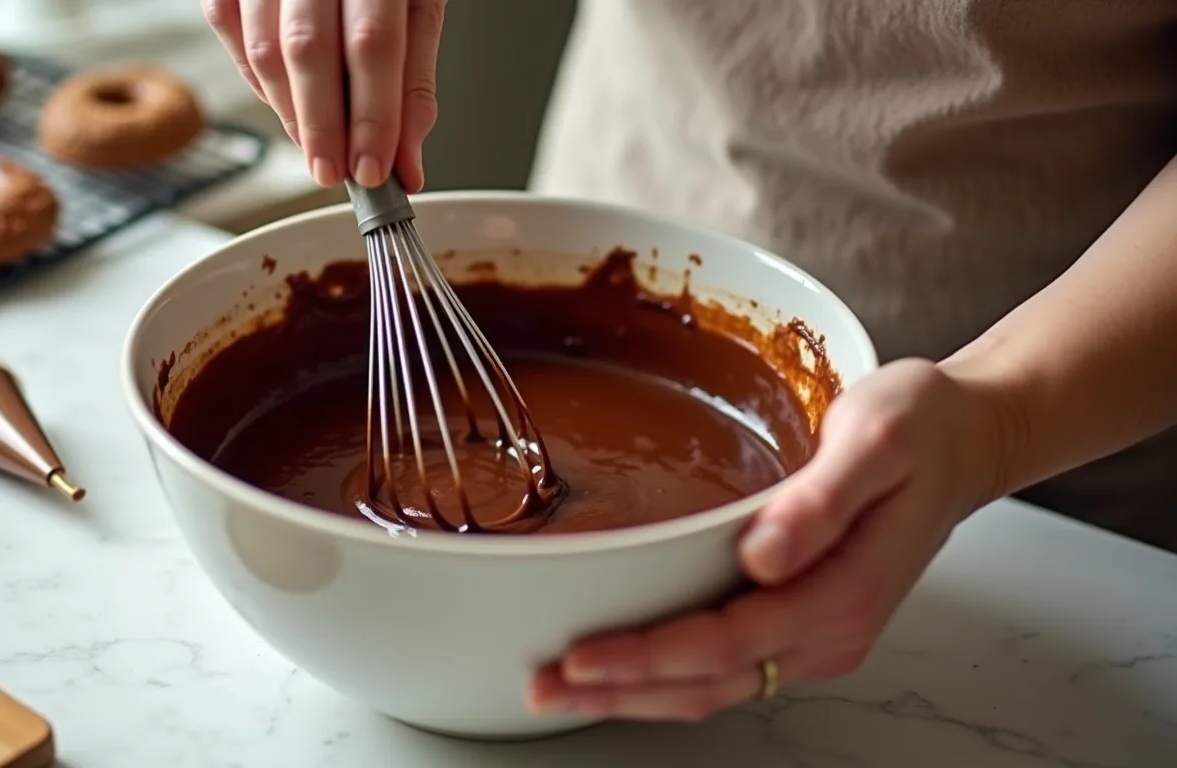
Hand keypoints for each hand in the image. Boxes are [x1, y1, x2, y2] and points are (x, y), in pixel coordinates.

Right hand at [202, 0, 445, 190]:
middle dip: (323, 127)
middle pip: (309, 49)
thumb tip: (407, 160)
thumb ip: (412, 82)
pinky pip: (228, 27)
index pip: (373, 44)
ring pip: (263, 47)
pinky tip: (283, 102)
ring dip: (289, 112)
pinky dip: (255, 78)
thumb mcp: (416, 3)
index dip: (372, 116)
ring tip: (316, 147)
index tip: (376, 170)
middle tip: (335, 173)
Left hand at [527, 358, 1014, 721]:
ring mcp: (818, 632)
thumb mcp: (878, 438)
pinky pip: (729, 667)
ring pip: (714, 686)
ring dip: (636, 691)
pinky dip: (669, 675)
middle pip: (707, 682)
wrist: (967, 438)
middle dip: (618, 690)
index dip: (646, 655)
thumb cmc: (922, 428)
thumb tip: (763, 554)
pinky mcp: (806, 620)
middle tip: (541, 683)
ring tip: (565, 686)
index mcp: (842, 591)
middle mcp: (829, 628)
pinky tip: (628, 666)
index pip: (725, 641)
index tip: (581, 654)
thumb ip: (822, 500)